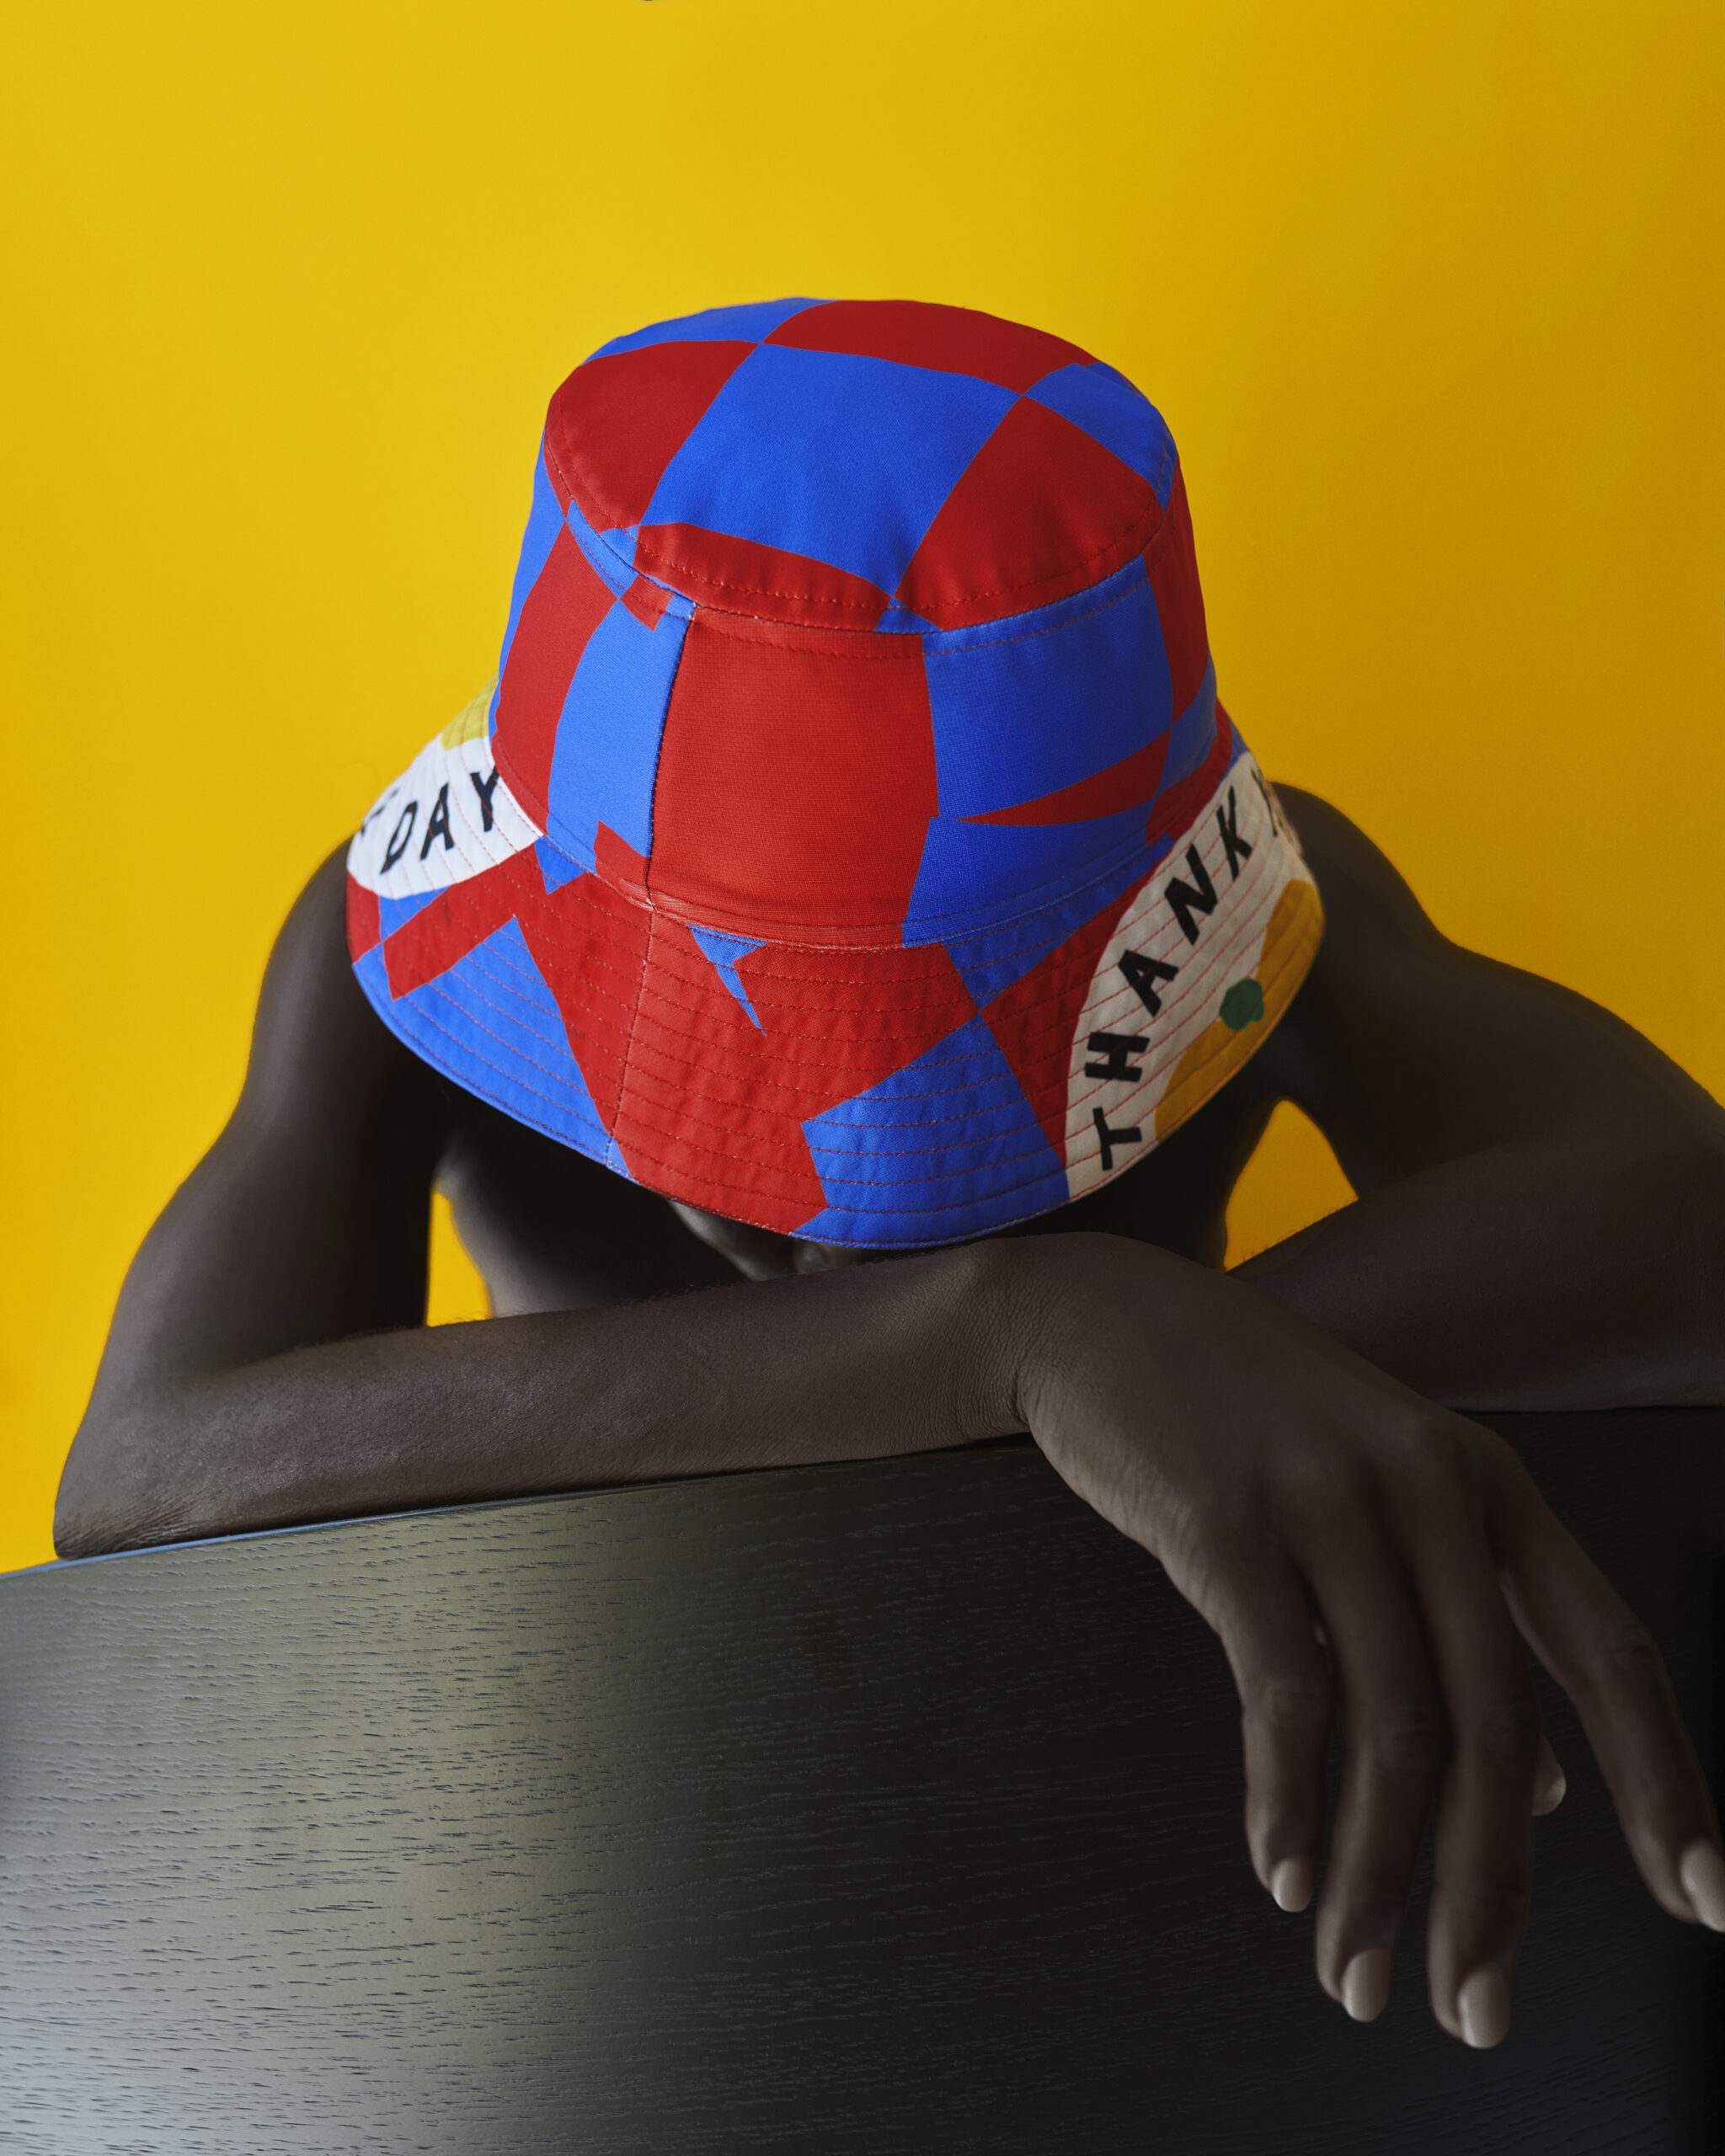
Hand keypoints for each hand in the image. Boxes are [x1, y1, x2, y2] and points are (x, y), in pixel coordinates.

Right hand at [1008, 1234, 1724, 2044]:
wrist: (1103, 1318)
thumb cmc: (1245, 1419)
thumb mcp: (1380, 1500)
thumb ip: (1463, 1625)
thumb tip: (1542, 1785)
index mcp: (1483, 1486)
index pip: (1607, 1649)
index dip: (1663, 1779)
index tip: (1702, 1901)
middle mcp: (1426, 1486)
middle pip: (1494, 1723)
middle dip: (1488, 1888)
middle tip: (1473, 2007)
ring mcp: (1326, 1499)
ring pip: (1389, 1727)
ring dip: (1377, 1875)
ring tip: (1355, 1970)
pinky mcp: (1224, 1520)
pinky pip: (1282, 1691)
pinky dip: (1288, 1803)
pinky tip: (1282, 1869)